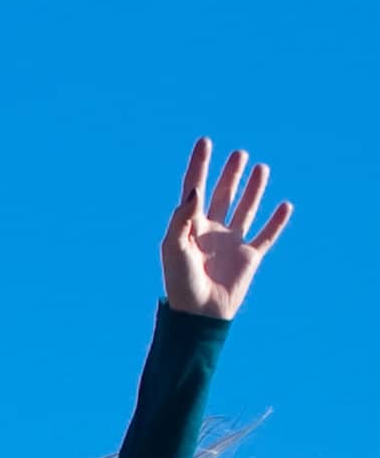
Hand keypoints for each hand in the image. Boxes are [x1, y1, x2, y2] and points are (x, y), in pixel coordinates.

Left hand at [160, 136, 292, 320]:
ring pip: (245, 209)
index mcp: (190, 227)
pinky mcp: (249, 257)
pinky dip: (277, 221)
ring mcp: (231, 243)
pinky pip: (266, 235)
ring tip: (261, 167)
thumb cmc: (181, 283)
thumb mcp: (173, 247)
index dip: (200, 165)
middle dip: (231, 174)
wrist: (199, 315)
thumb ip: (181, 217)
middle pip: (223, 195)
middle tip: (239, 154)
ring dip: (253, 189)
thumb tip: (195, 189)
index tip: (205, 141)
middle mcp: (212, 231)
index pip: (195, 189)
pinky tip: (285, 205)